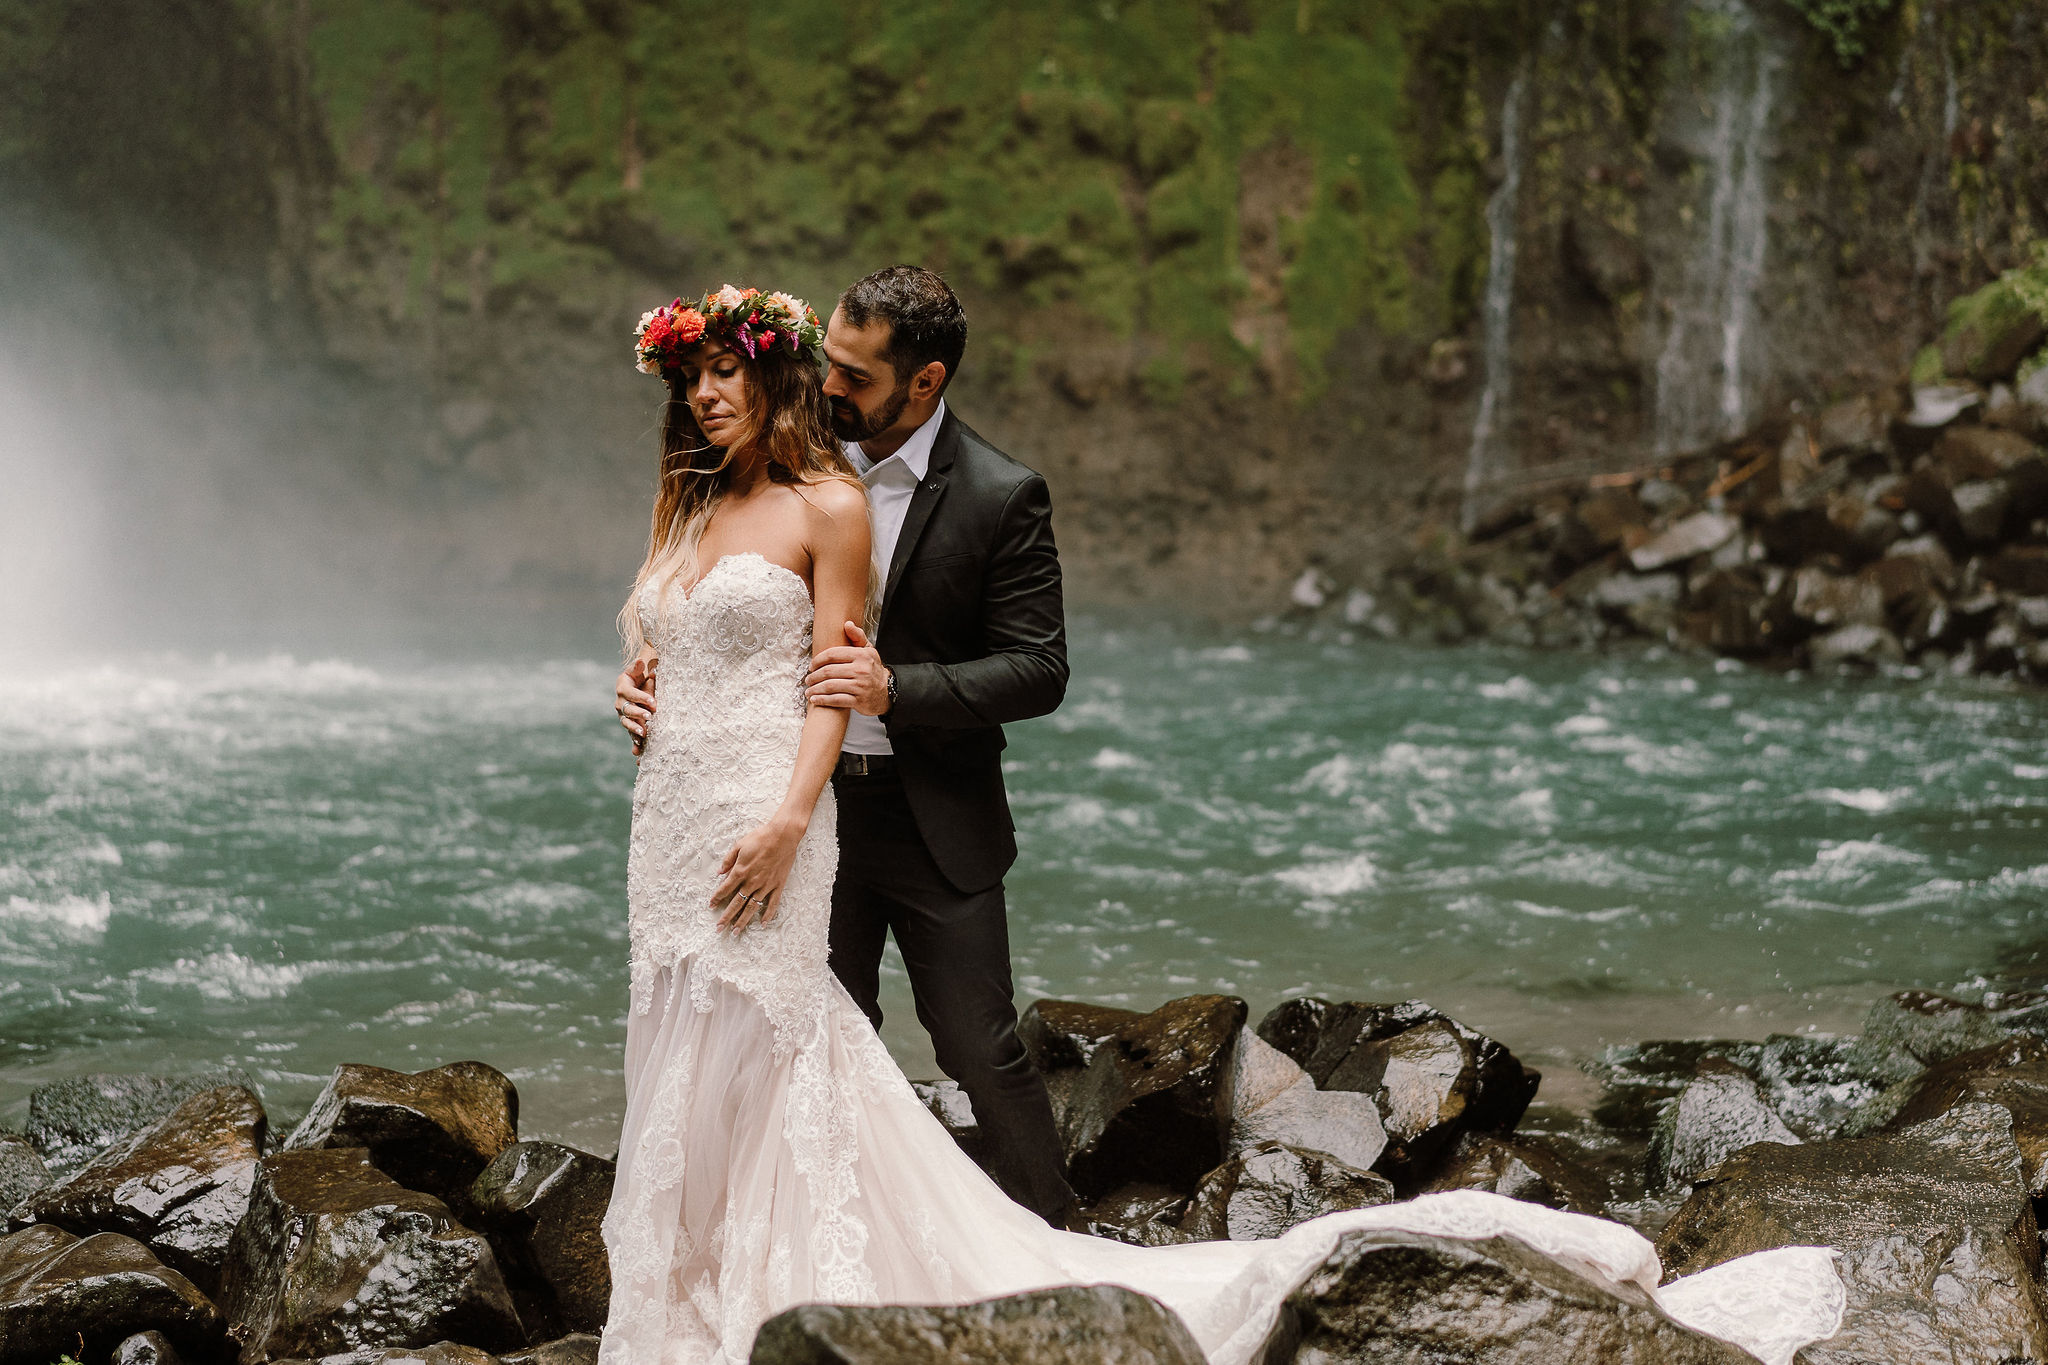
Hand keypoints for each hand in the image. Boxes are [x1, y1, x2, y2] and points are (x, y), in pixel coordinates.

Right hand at [615, 656, 657, 757]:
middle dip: (638, 714)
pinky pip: (630, 733)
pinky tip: (638, 751)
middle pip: (628, 709)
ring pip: (627, 723)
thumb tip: (641, 661)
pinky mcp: (629, 723)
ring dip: (634, 729)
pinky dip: (634, 742)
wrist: (637, 683)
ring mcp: (623, 714)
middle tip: (650, 717)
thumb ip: (639, 667)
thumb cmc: (640, 675)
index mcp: (622, 687)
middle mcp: (620, 702)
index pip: (631, 694)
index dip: (642, 698)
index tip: (654, 702)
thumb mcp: (639, 669)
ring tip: (643, 734)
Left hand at [710, 815, 802, 933]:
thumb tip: (719, 872)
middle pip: (736, 903)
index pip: (725, 889)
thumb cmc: (760, 838)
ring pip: (752, 907)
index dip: (716, 898)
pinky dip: (768, 915)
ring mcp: (765, 885)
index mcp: (741, 871)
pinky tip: (762, 924)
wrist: (783, 836)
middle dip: (726, 917)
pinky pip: (772, 903)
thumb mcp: (739, 845)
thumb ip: (728, 860)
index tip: (711, 906)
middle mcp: (752, 881)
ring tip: (736, 932)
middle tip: (719, 929)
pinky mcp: (778, 885)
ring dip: (743, 920)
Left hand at [805, 622, 890, 715]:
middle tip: (808, 680)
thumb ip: (857, 636)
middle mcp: (861, 670)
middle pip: (829, 671)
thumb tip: (847, 624)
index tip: (811, 666)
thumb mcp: (868, 650)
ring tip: (808, 691)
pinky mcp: (859, 701)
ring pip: (830, 686)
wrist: (887, 691)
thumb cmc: (873, 669)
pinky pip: (836, 700)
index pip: (832, 654)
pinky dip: (822, 700)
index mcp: (861, 655)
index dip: (818, 660)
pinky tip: (815, 699)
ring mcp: (860, 686)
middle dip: (814, 676)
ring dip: (815, 689)